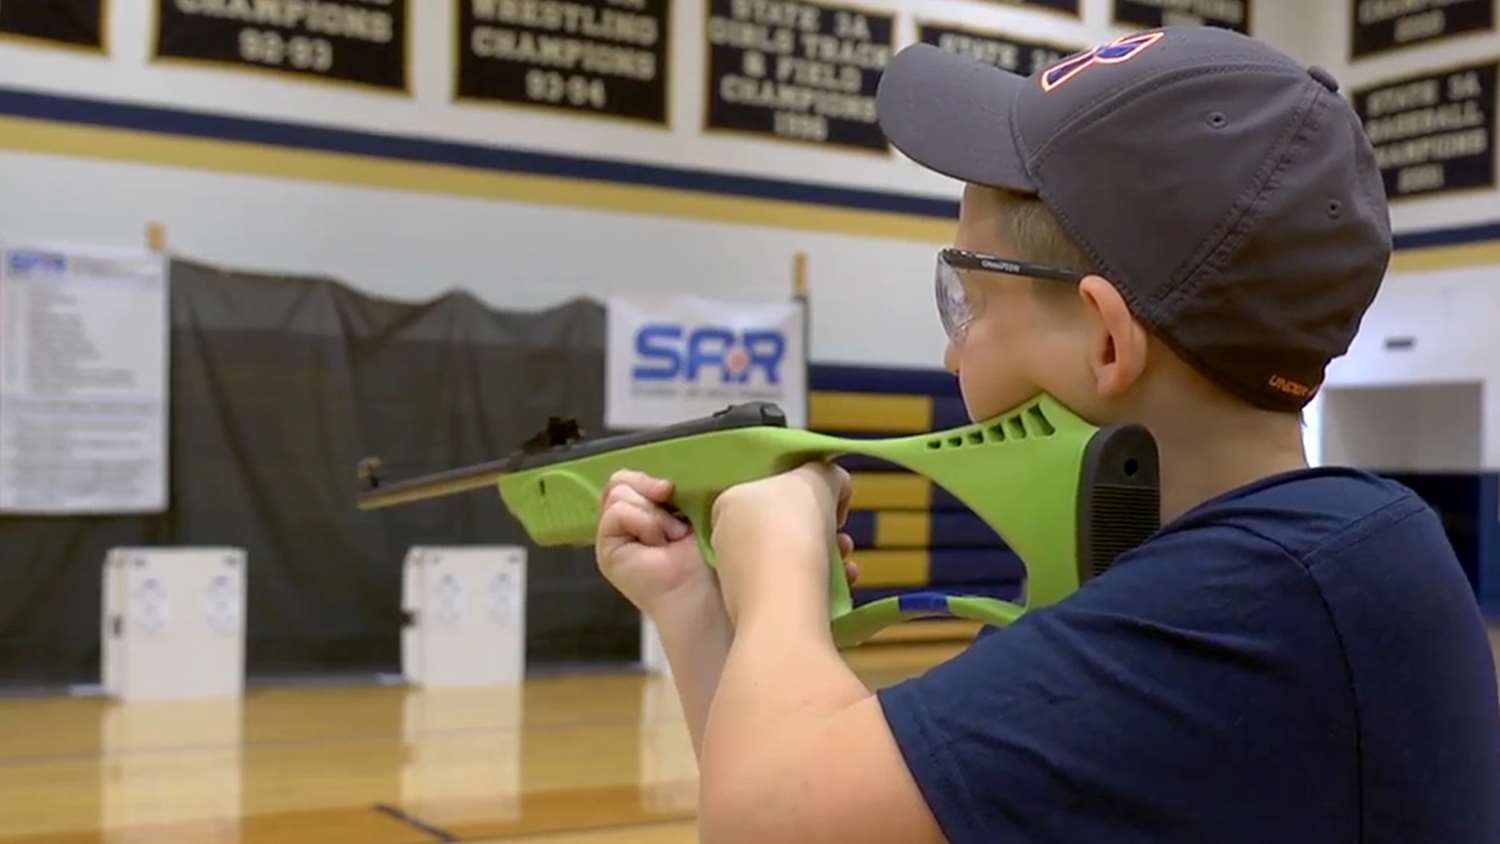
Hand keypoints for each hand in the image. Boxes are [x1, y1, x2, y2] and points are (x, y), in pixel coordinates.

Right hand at [595, 470, 711, 615]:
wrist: (707, 590)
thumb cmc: (708, 553)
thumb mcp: (690, 508)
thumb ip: (671, 489)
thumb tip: (663, 483)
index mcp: (645, 510)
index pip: (629, 477)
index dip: (649, 479)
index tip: (673, 489)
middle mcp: (626, 523)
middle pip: (620, 481)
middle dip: (652, 494)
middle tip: (676, 519)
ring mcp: (614, 536)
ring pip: (618, 494)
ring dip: (654, 515)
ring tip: (672, 538)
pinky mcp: (607, 550)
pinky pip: (618, 512)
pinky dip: (645, 523)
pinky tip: (660, 545)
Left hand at [710, 461, 854, 622]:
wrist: (785, 594)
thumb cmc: (795, 523)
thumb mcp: (818, 476)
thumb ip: (826, 474)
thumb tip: (833, 483)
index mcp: (728, 503)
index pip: (766, 491)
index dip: (801, 494)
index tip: (824, 503)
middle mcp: (725, 540)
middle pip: (781, 526)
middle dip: (819, 528)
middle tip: (838, 530)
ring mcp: (736, 578)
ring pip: (790, 559)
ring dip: (826, 555)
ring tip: (845, 555)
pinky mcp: (755, 611)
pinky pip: (793, 589)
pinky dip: (821, 583)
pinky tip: (843, 580)